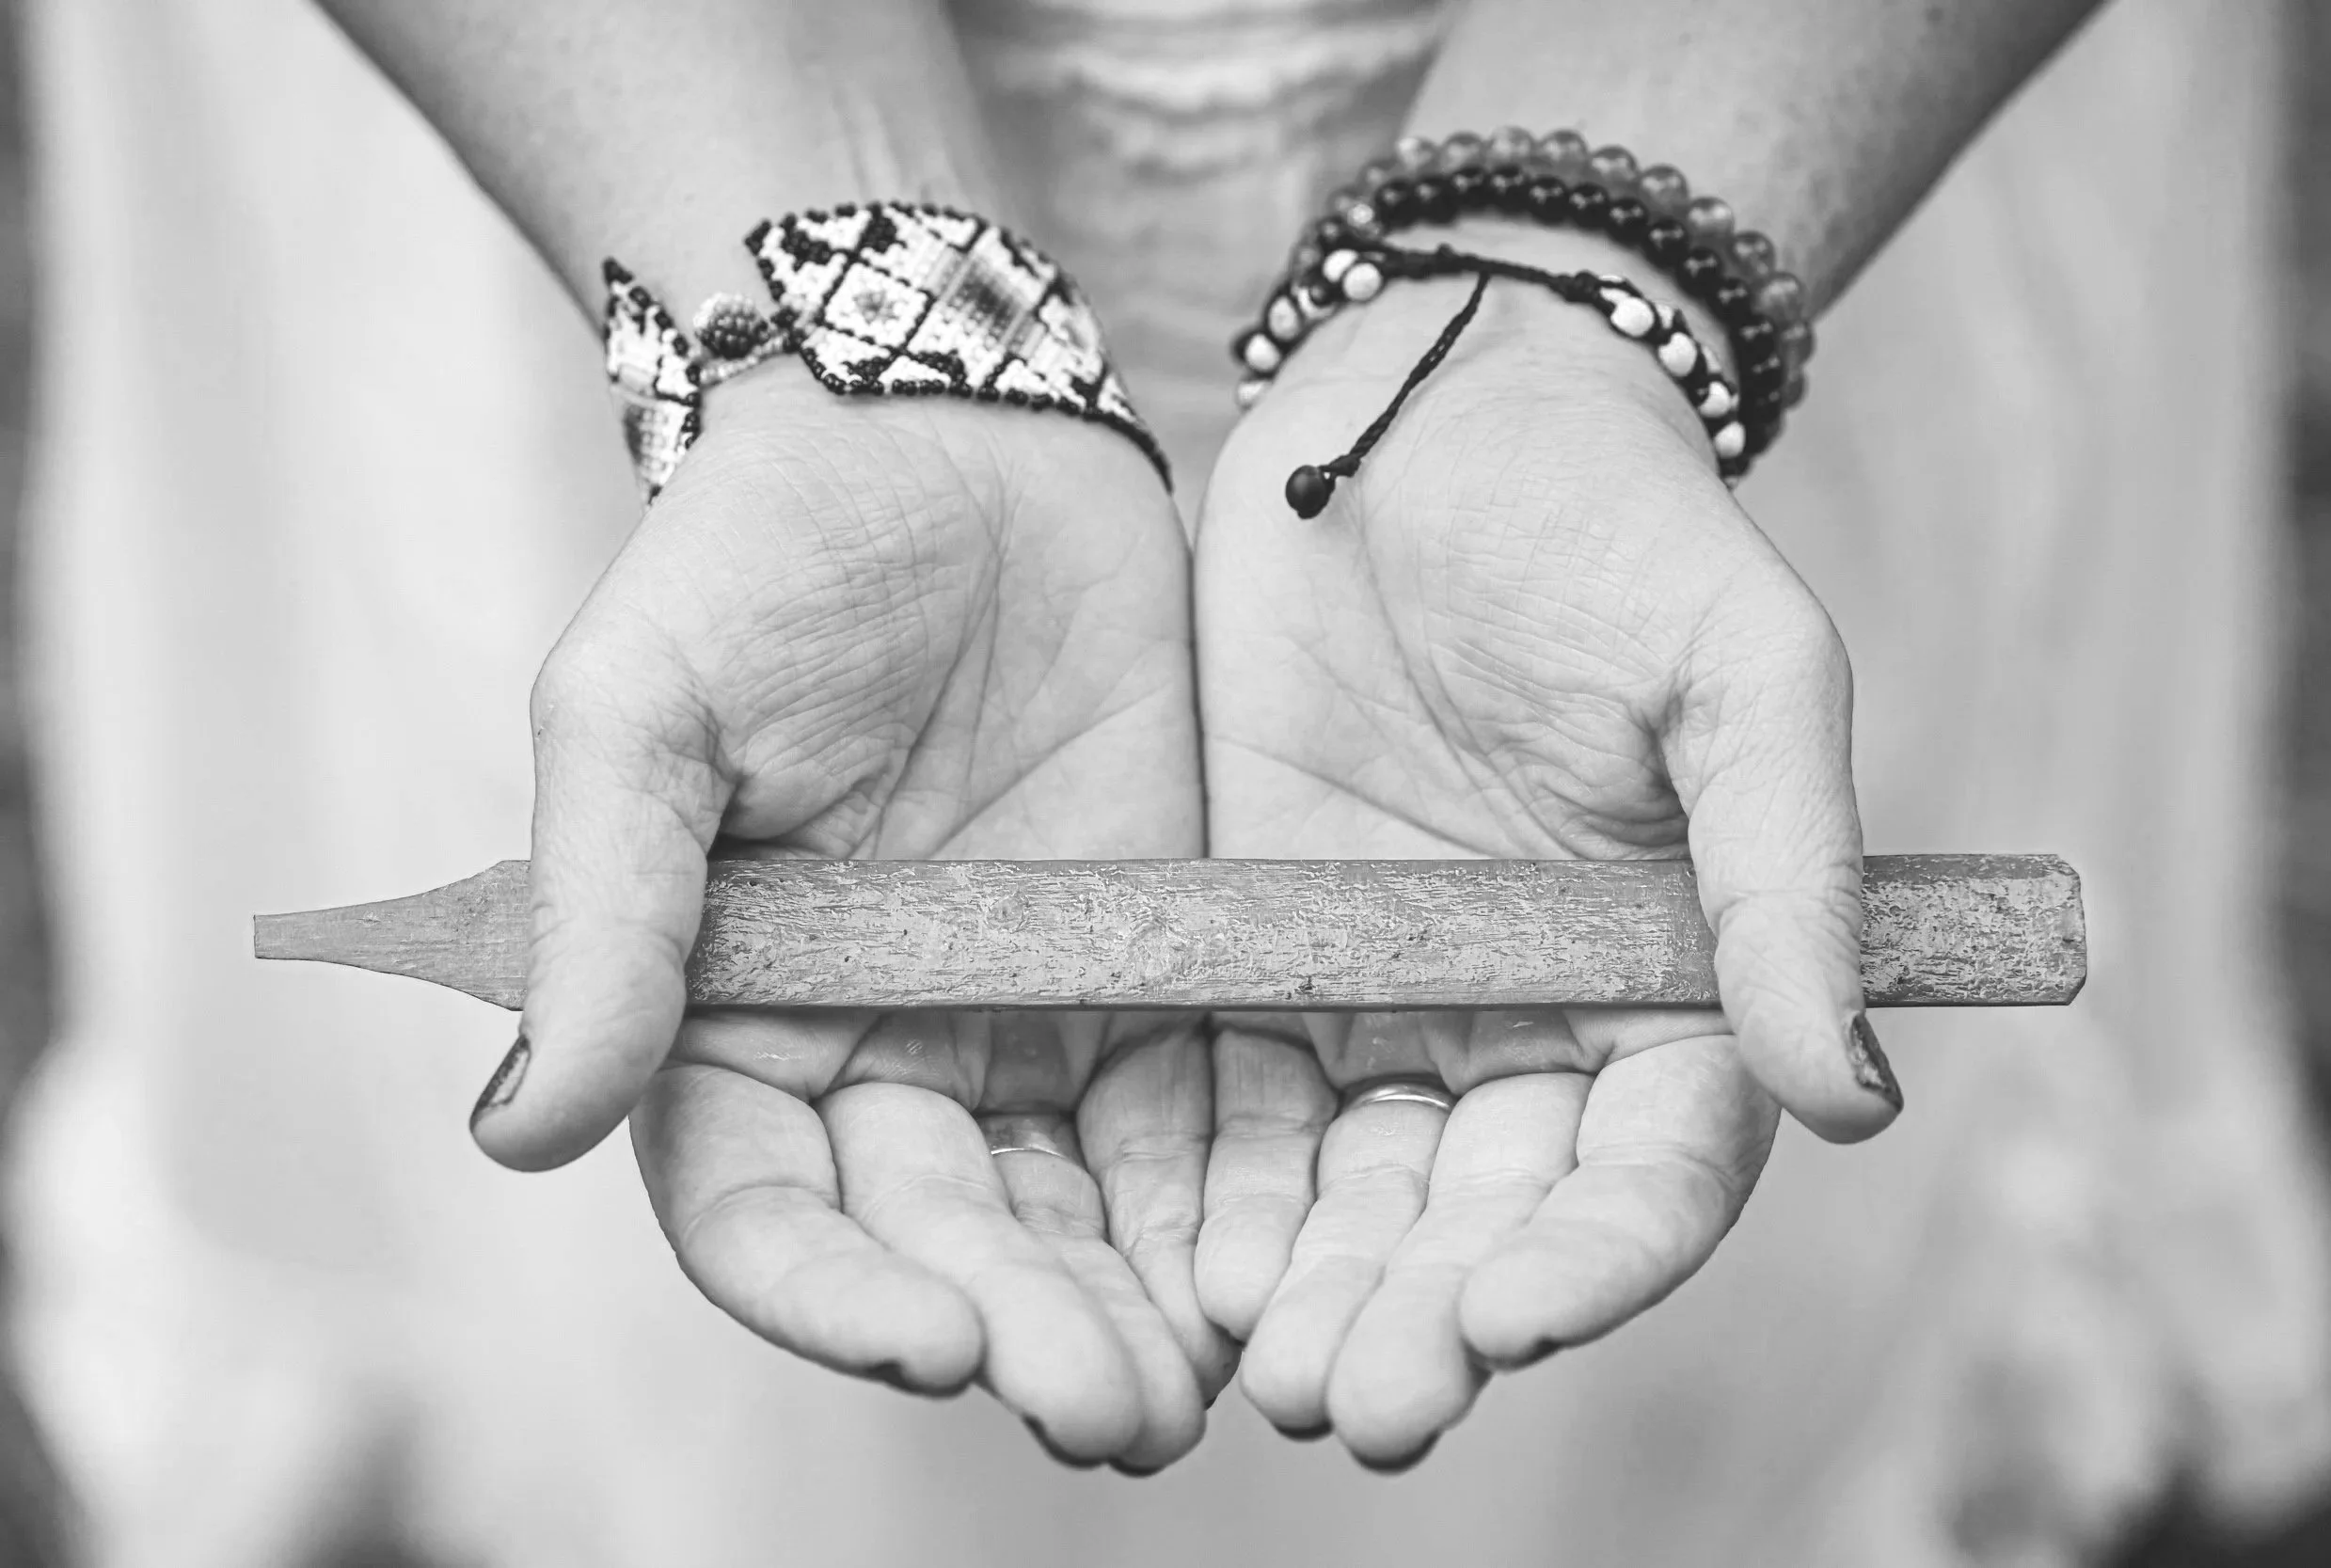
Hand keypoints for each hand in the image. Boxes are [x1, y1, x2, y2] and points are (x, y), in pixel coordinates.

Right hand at [480, 370, 1230, 1470]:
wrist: (953, 427)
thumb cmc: (765, 551)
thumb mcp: (646, 709)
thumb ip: (606, 912)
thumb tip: (520, 1130)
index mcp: (732, 1014)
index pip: (764, 1205)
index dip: (833, 1293)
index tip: (931, 1337)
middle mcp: (876, 1046)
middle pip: (938, 1238)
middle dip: (1016, 1332)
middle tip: (1107, 1406)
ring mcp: (1021, 1019)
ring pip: (1071, 1215)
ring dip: (1128, 1314)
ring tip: (1197, 1389)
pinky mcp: (1151, 967)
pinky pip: (1191, 1115)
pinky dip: (1224, 1205)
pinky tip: (1275, 1272)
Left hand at [1190, 226, 1898, 1466]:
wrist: (1431, 414)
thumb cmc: (1616, 525)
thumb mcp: (1740, 676)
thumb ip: (1784, 876)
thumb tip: (1852, 1099)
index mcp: (1674, 984)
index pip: (1648, 1171)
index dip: (1590, 1261)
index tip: (1510, 1320)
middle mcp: (1530, 1023)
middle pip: (1484, 1217)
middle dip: (1422, 1316)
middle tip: (1350, 1404)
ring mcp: (1387, 1002)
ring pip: (1354, 1193)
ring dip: (1311, 1293)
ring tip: (1257, 1377)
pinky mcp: (1258, 956)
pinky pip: (1231, 1104)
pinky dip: (1208, 1195)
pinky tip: (1175, 1267)